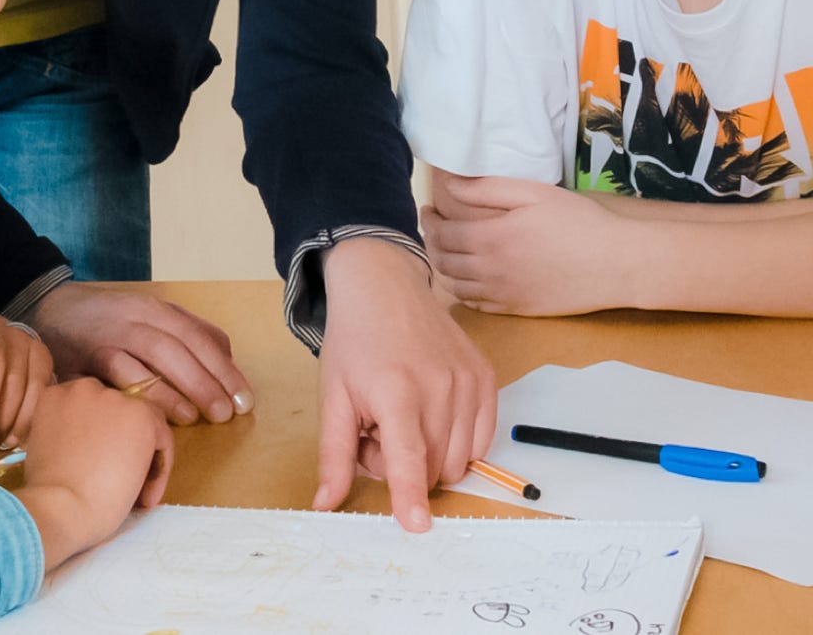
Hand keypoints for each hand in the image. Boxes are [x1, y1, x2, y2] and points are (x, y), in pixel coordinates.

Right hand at [13, 378, 173, 572]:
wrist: (60, 509)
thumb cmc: (48, 495)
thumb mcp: (48, 451)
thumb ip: (70, 436)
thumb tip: (98, 447)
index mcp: (56, 395)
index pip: (93, 411)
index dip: (102, 442)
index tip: (98, 473)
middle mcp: (83, 388)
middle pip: (119, 414)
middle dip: (125, 447)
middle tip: (122, 483)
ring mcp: (114, 398)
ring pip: (145, 426)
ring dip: (145, 460)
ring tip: (137, 495)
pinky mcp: (141, 415)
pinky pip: (163, 440)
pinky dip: (159, 471)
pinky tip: (145, 499)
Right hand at [26, 281, 253, 425]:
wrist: (46, 310)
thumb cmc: (108, 323)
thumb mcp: (150, 318)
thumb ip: (187, 334)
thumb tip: (228, 360)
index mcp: (155, 309)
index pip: (198, 336)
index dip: (224, 368)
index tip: (245, 398)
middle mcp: (134, 318)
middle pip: (179, 345)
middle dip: (208, 380)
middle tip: (228, 413)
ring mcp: (107, 336)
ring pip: (151, 356)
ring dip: (178, 388)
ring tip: (200, 417)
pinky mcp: (81, 359)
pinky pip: (115, 374)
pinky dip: (140, 393)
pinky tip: (157, 415)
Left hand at [312, 238, 496, 532]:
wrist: (385, 287)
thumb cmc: (355, 342)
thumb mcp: (334, 398)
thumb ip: (334, 456)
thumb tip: (326, 504)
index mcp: (395, 391)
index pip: (407, 456)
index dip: (410, 496)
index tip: (417, 526)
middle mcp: (439, 386)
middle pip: (432, 466)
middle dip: (405, 468)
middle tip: (379, 432)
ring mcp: (468, 381)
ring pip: (458, 459)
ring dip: (431, 456)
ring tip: (404, 419)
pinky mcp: (486, 378)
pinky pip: (481, 439)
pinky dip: (457, 443)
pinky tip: (431, 415)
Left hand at [422, 175, 626, 315]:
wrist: (615, 264)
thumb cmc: (578, 222)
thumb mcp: (534, 193)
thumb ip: (488, 190)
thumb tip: (449, 185)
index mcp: (490, 239)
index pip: (441, 233)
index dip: (428, 220)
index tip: (429, 209)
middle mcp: (489, 271)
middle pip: (442, 261)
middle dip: (431, 243)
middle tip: (434, 229)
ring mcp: (502, 295)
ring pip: (455, 286)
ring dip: (444, 268)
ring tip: (448, 251)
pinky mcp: (517, 310)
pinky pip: (476, 305)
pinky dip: (463, 291)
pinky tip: (469, 278)